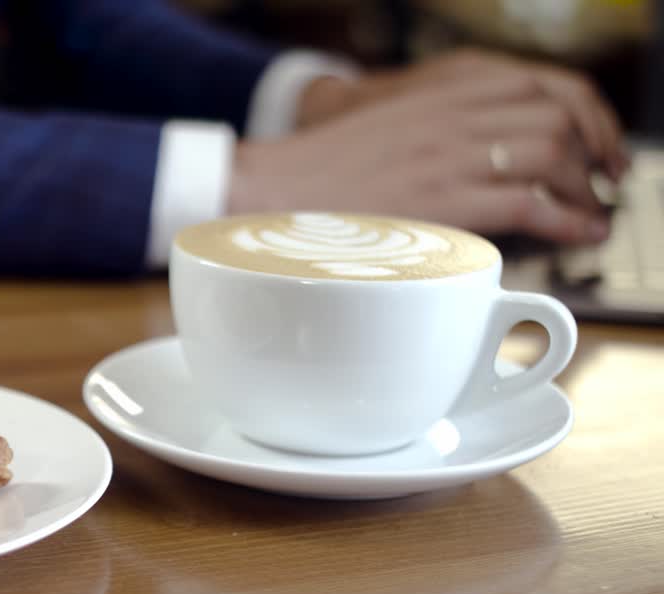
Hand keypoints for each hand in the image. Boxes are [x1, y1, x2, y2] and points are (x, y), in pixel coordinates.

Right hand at [233, 58, 615, 245]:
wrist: (271, 192)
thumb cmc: (319, 175)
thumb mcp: (387, 133)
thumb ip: (435, 135)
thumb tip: (476, 161)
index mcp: (439, 94)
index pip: (538, 82)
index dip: (583, 112)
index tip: (594, 143)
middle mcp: (453, 116)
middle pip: (559, 113)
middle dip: (594, 151)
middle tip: (601, 183)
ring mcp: (450, 156)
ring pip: (555, 153)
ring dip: (584, 188)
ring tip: (589, 214)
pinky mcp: (444, 199)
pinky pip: (532, 202)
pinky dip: (569, 219)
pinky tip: (578, 233)